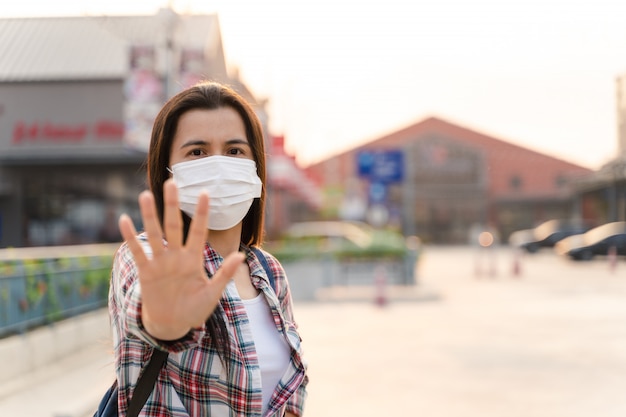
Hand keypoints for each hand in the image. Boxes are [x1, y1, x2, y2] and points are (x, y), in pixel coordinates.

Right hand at [118, 179, 243, 339]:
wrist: (173, 325)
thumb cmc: (195, 309)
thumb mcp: (212, 293)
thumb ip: (224, 274)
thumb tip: (241, 256)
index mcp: (194, 259)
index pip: (199, 231)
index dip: (202, 213)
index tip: (206, 192)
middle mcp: (176, 256)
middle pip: (175, 226)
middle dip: (173, 205)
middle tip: (172, 182)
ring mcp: (160, 262)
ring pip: (155, 234)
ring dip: (151, 216)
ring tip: (146, 195)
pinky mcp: (146, 272)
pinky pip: (138, 252)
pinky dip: (130, 237)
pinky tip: (125, 220)